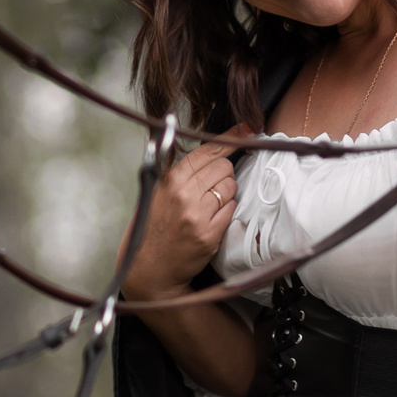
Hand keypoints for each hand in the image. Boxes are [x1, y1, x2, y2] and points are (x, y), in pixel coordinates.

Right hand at [122, 124, 253, 298]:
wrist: (149, 267)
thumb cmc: (153, 227)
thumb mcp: (157, 191)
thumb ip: (180, 171)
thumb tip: (211, 150)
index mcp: (170, 179)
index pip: (208, 150)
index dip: (231, 138)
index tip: (247, 129)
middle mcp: (184, 194)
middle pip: (224, 167)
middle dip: (224, 173)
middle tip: (211, 186)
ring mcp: (197, 215)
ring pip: (231, 187)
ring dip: (226, 193)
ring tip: (209, 205)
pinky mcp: (209, 235)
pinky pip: (231, 210)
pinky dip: (226, 211)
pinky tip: (212, 219)